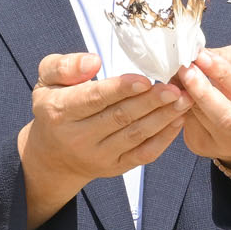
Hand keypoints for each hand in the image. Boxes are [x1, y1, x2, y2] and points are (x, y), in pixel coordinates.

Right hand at [19, 52, 189, 193]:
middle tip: (175, 87)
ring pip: (136, 135)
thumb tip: (94, 62)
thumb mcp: (47, 80)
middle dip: (150, 102)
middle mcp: (79, 137)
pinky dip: (164, 138)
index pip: (94, 99)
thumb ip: (64, 66)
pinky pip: (144, 154)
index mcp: (61, 111)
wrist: (53, 155)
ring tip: (184, 100)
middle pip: (120, 117)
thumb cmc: (55, 106)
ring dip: (163, 117)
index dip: (120, 89)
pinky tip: (178, 120)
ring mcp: (100, 155)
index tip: (145, 79)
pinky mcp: (116, 167)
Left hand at [175, 46, 230, 166]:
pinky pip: (190, 126)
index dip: (224, 74)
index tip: (202, 57)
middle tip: (185, 70)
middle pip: (227, 117)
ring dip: (187, 97)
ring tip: (178, 76)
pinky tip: (179, 93)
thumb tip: (200, 55)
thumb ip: (229, 59)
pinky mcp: (207, 148)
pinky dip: (180, 106)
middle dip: (202, 91)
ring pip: (204, 120)